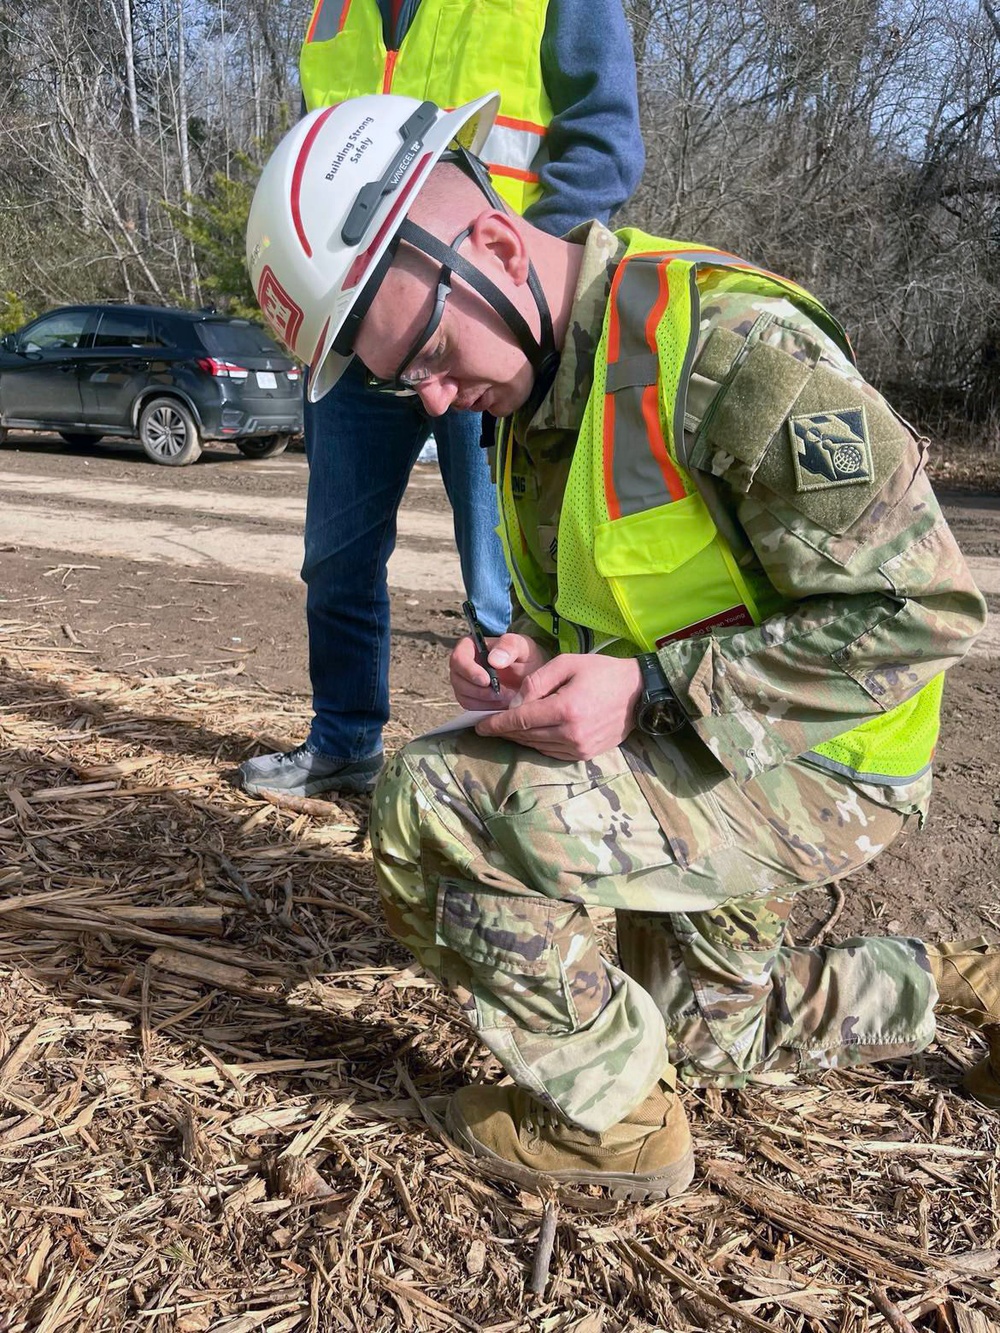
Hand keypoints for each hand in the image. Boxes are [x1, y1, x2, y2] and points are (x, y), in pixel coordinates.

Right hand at [449, 632, 550, 710]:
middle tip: (501, 693)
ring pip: (463, 696)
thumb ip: (509, 646)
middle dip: (480, 690)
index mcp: (471, 646)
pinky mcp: (470, 698)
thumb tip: (493, 660)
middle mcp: (463, 665)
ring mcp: (465, 683)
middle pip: (458, 680)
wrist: (530, 675)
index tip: (487, 680)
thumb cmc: (524, 657)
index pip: (458, 658)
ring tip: (506, 697)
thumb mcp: (522, 646)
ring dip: (485, 701)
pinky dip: (487, 708)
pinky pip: (471, 707)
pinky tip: (502, 703)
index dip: (470, 671)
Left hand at [473, 653, 643, 758]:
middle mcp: (572, 734)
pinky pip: (552, 752)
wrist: (638, 692)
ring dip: (519, 738)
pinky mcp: (585, 755)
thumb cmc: (601, 671)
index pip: (521, 720)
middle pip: (526, 736)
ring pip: (537, 746)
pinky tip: (530, 734)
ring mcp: (580, 748)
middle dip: (504, 731)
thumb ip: (536, 682)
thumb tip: (513, 704)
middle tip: (487, 726)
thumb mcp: (566, 664)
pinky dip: (537, 743)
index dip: (497, 723)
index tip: (478, 725)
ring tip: (506, 729)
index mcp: (566, 709)